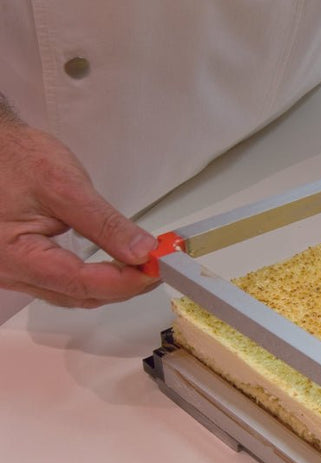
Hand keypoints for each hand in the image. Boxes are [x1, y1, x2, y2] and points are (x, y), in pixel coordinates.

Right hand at [0, 118, 159, 306]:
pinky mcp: (22, 265)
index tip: (156, 269)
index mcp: (14, 256)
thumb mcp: (65, 187)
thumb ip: (105, 224)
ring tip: (142, 265)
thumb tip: (141, 252)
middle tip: (156, 266)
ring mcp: (14, 272)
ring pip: (72, 295)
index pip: (81, 284)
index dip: (125, 282)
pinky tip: (115, 266)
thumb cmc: (14, 159)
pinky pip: (62, 284)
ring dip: (111, 285)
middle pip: (79, 296)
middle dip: (123, 286)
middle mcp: (10, 273)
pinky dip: (93, 279)